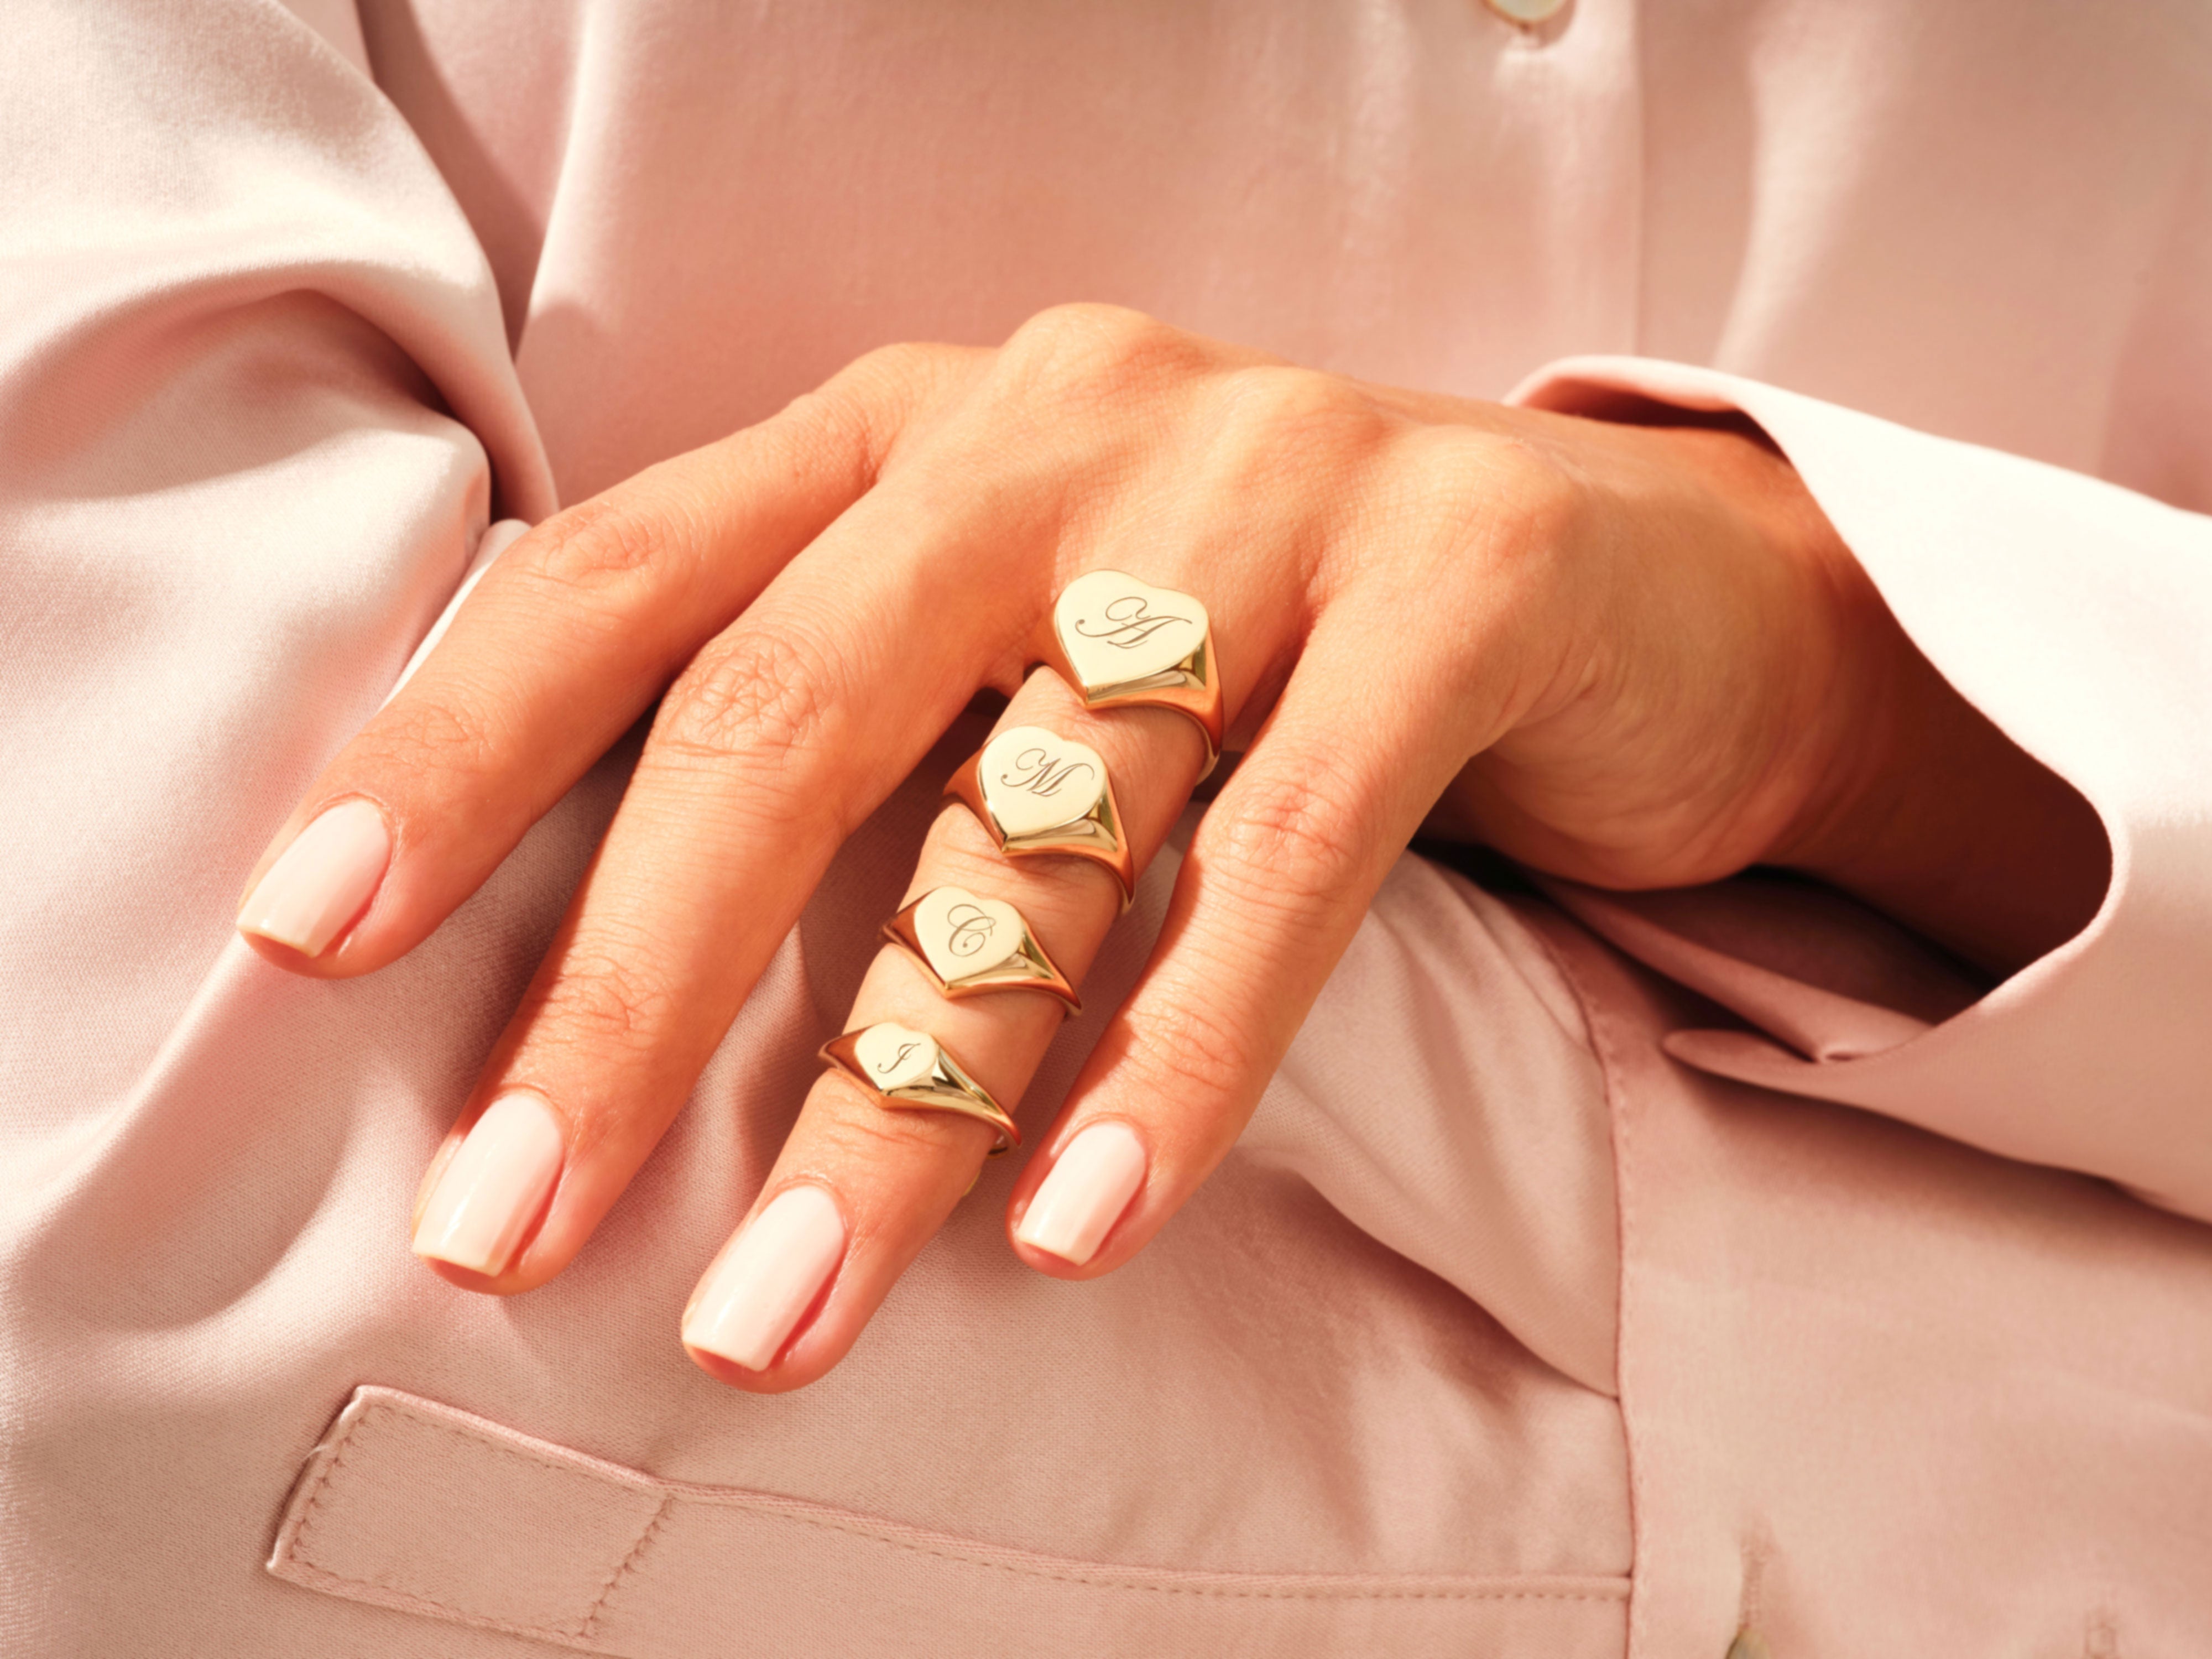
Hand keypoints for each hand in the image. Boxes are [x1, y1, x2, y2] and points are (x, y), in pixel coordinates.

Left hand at [234, 306, 2105, 1387]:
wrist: (1640, 585)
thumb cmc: (1279, 645)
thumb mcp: (1034, 643)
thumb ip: (862, 742)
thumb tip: (627, 1004)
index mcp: (917, 429)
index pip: (631, 567)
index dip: (455, 748)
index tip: (307, 941)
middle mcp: (1063, 419)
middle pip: (789, 699)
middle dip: (631, 986)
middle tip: (504, 1225)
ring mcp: (1271, 474)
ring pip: (1041, 814)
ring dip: (899, 1093)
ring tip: (783, 1310)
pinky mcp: (1459, 577)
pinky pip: (1292, 846)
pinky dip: (1180, 1054)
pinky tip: (1084, 1226)